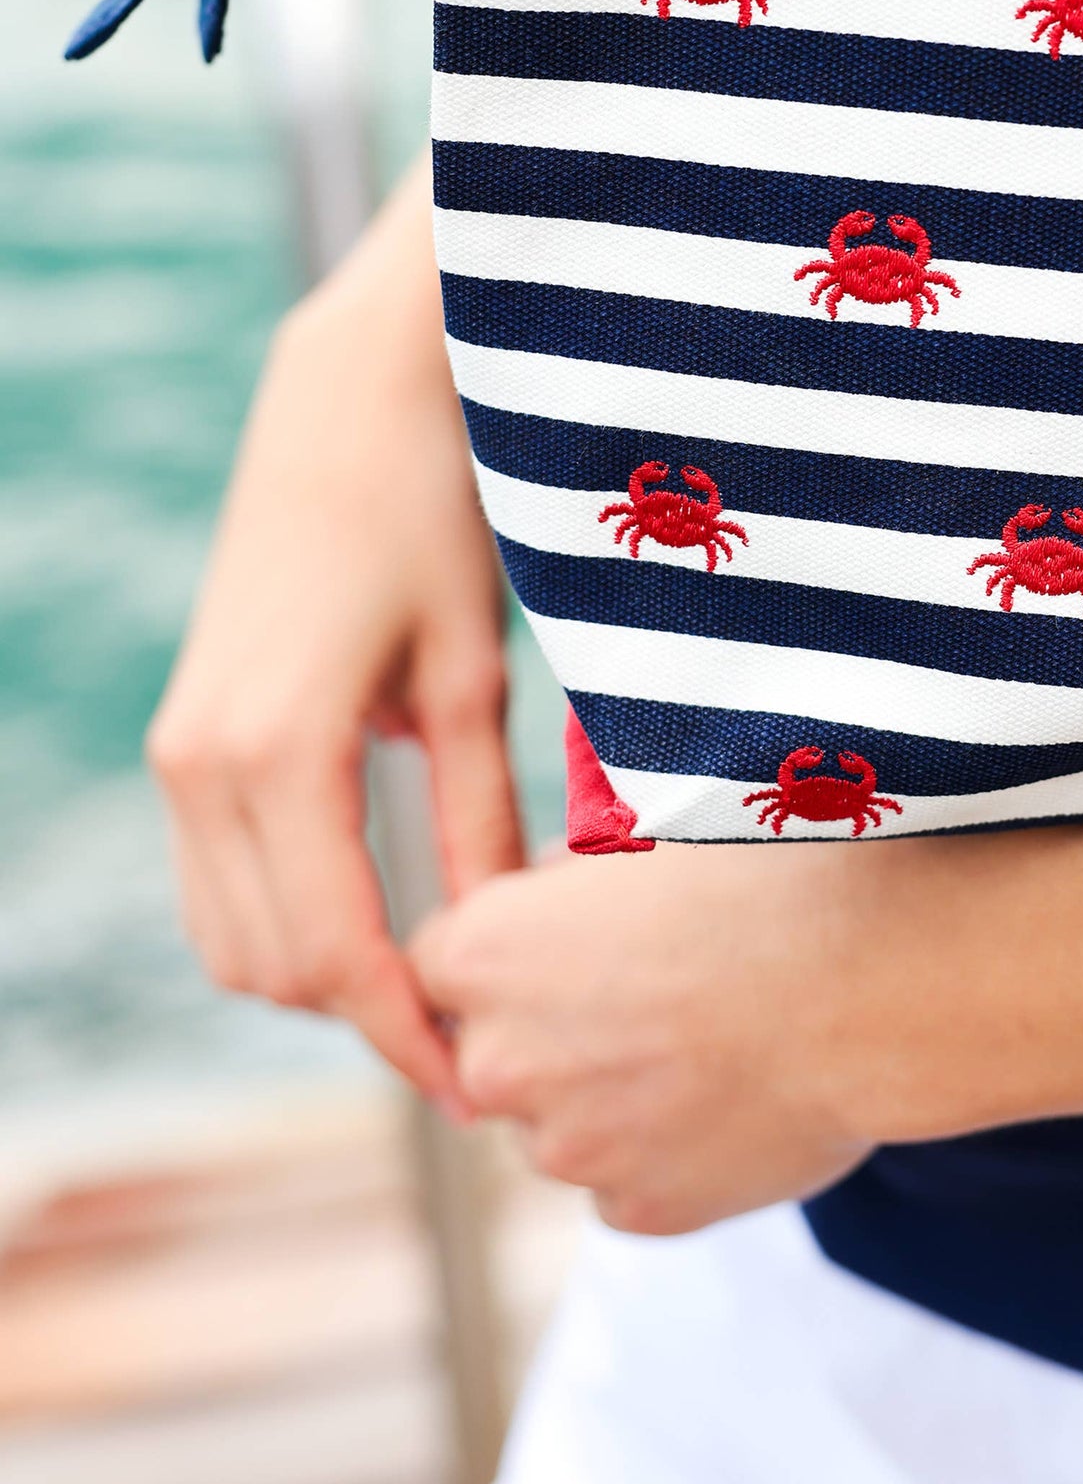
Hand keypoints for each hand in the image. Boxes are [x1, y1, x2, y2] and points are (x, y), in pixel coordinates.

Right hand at [147, 156, 518, 1106]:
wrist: (352, 403)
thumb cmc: (433, 518)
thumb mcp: (471, 676)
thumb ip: (478, 817)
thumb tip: (500, 941)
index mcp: (279, 756)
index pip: (334, 956)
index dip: (406, 1034)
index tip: (479, 1080)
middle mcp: (202, 765)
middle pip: (271, 969)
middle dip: (366, 1017)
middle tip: (476, 1033)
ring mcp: (179, 751)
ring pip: (229, 936)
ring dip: (319, 976)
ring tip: (437, 980)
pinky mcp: (186, 734)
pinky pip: (217, 878)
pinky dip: (286, 918)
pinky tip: (379, 908)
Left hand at [410, 844, 892, 1230]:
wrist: (875, 981)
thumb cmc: (767, 879)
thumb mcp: (653, 828)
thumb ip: (568, 868)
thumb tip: (549, 884)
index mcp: (485, 954)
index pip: (437, 962)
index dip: (502, 948)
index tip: (563, 938)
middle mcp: (501, 1064)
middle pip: (492, 1053)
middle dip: (549, 1028)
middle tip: (649, 988)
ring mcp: (569, 1151)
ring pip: (563, 1122)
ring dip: (608, 1092)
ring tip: (710, 1034)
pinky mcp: (638, 1212)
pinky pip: (627, 1180)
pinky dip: (665, 1147)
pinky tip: (733, 1091)